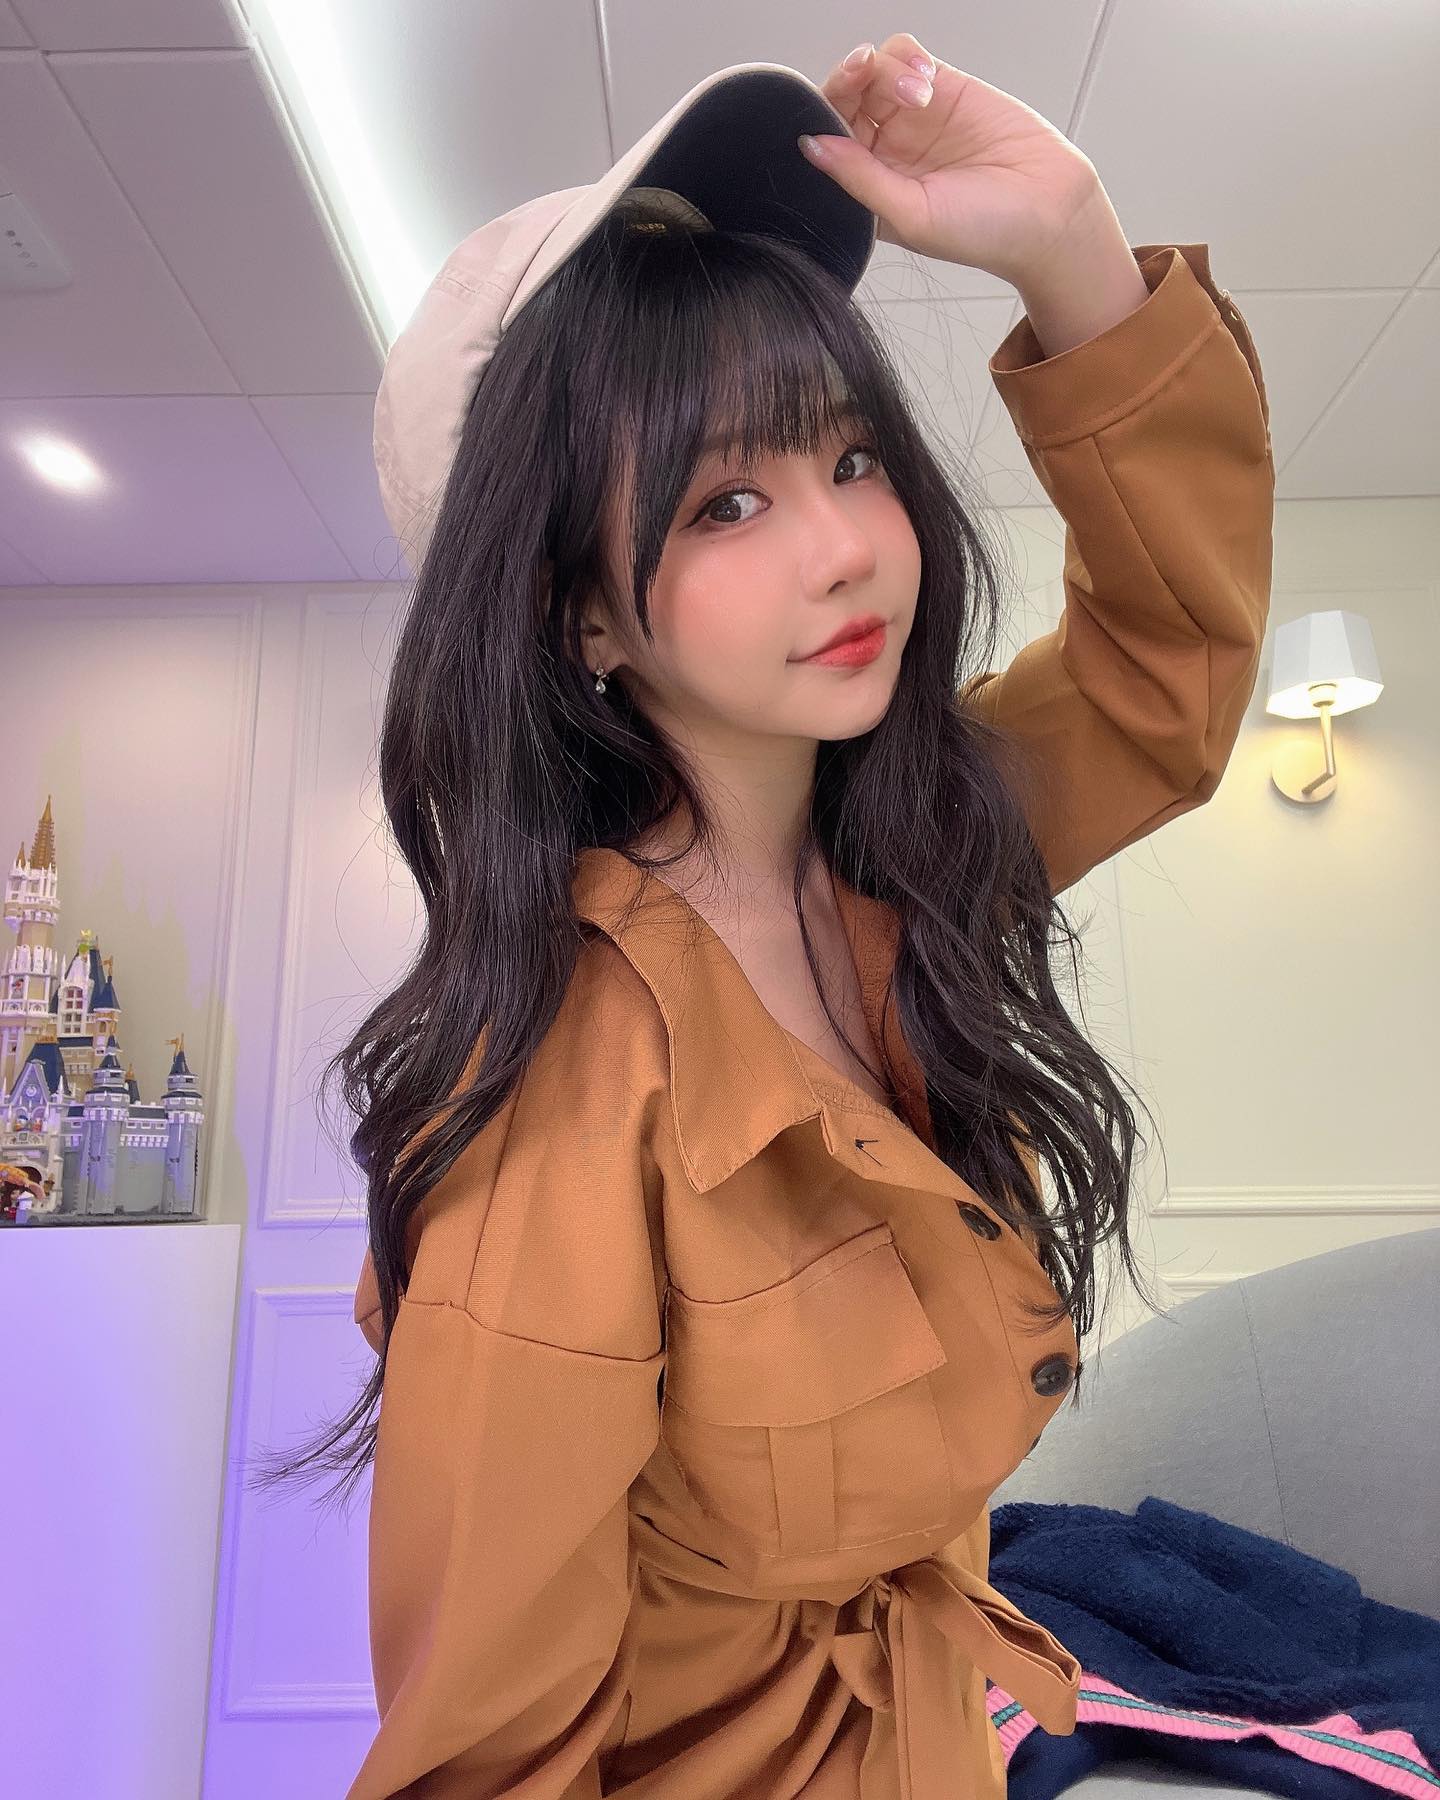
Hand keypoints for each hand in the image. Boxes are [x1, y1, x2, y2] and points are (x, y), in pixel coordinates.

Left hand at [805, 31, 1119, 289]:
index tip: (830, 109)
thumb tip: (811, 146)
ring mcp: (910, 118)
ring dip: (885, 72)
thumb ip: (859, 179)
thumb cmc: (984, 230)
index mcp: (866, 191)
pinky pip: (904, 55)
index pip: (825, 144)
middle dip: (846, 82)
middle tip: (863, 74)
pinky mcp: (942, 88)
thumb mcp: (911, 214)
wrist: (1049, 210)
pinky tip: (925, 78)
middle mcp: (883, 152)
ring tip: (921, 95)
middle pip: (841, 100)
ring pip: (871, 72)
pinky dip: (906, 56)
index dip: (819, 119)